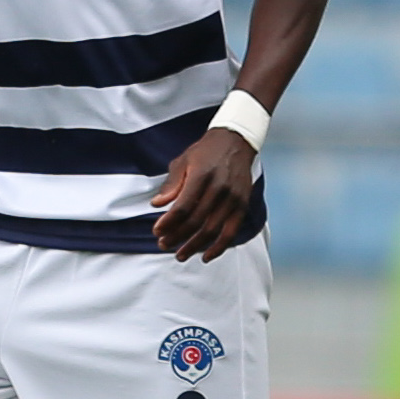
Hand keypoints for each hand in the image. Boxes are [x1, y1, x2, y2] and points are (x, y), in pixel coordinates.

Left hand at [151, 129, 255, 262]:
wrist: (236, 141)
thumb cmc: (205, 151)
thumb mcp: (183, 161)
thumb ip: (171, 184)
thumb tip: (157, 205)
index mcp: (202, 176)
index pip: (183, 207)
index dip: (168, 223)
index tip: (156, 231)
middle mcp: (219, 188)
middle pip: (196, 221)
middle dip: (177, 237)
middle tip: (163, 245)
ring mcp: (233, 198)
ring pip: (212, 230)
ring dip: (194, 246)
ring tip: (180, 255)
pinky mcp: (242, 205)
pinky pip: (231, 232)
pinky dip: (219, 247)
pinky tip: (205, 257)